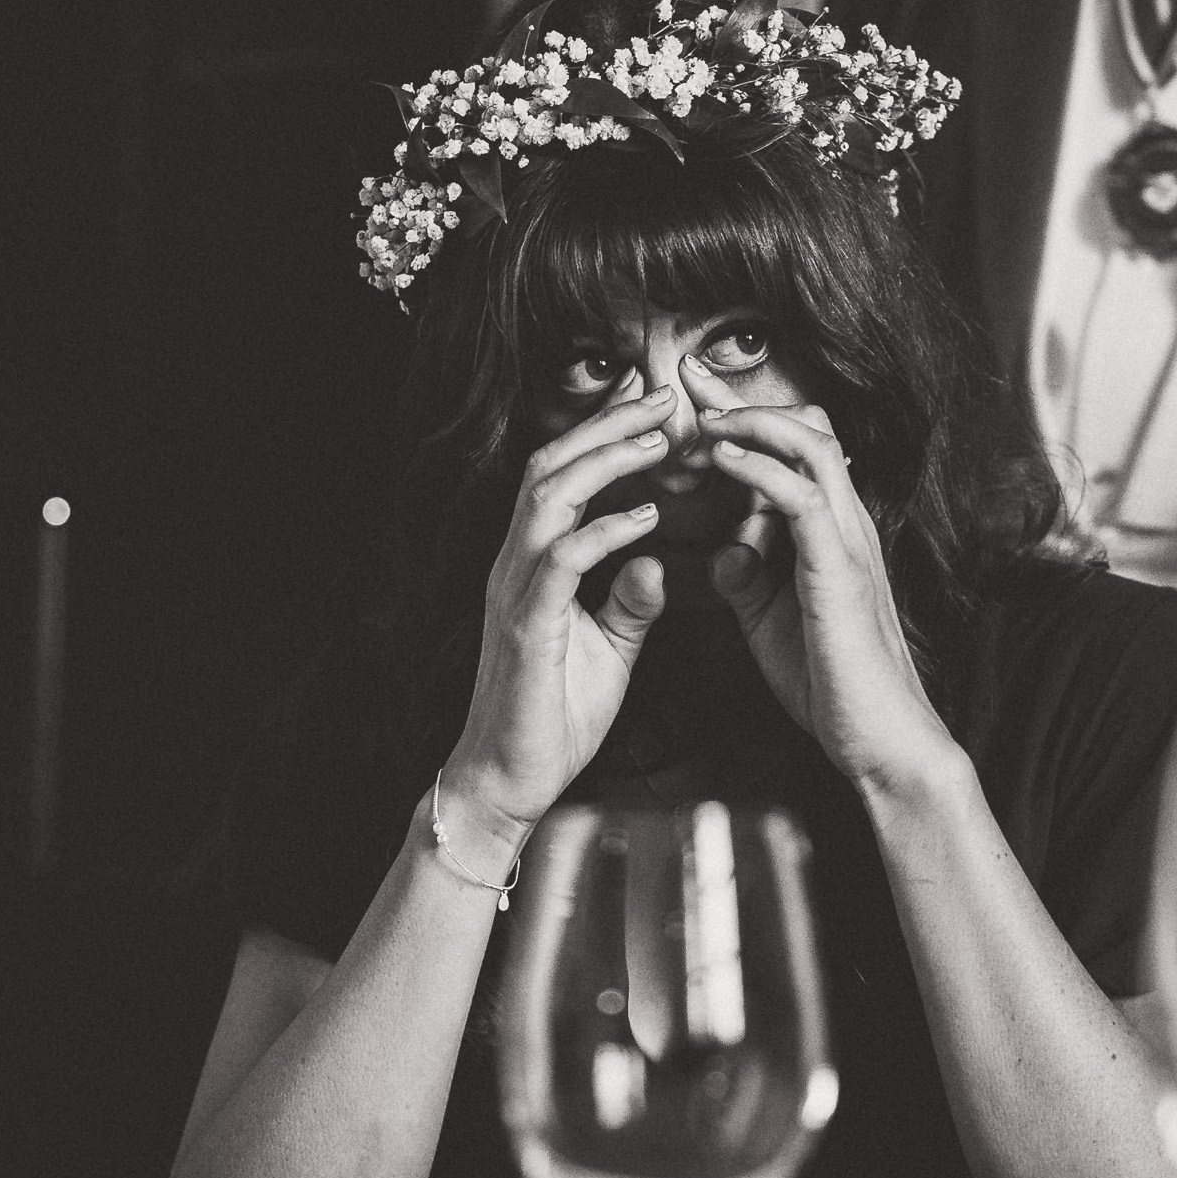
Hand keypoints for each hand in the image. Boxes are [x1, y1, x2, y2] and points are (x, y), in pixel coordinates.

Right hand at [444, 387, 674, 850]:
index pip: (564, 476)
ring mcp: (516, 591)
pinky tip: (647, 515)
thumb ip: (629, 604)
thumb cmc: (554, 719)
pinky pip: (561, 561)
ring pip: (549, 496)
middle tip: (667, 395)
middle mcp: (516, 565)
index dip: (607, 434)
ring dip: (606, 460)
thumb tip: (654, 562)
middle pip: (552, 466)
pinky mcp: (527, 626)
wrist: (509, 782)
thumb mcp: (610, 651)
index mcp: (534, 565)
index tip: (659, 408)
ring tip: (660, 437)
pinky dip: (604, 531)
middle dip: (610, 424)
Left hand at [684, 357, 958, 789]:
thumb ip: (749, 580)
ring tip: (699, 414)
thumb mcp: (771, 620)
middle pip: (804, 425)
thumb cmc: (829, 682)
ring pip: (810, 444)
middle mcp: (845, 521)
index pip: (792, 448)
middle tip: (687, 378)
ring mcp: (848, 539)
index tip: (691, 394)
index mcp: (829, 530)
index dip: (741, 415)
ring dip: (749, 421)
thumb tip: (723, 553)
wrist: (878, 739)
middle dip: (741, 399)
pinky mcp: (840, 568)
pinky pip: (802, 496)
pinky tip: (720, 459)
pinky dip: (759, 469)